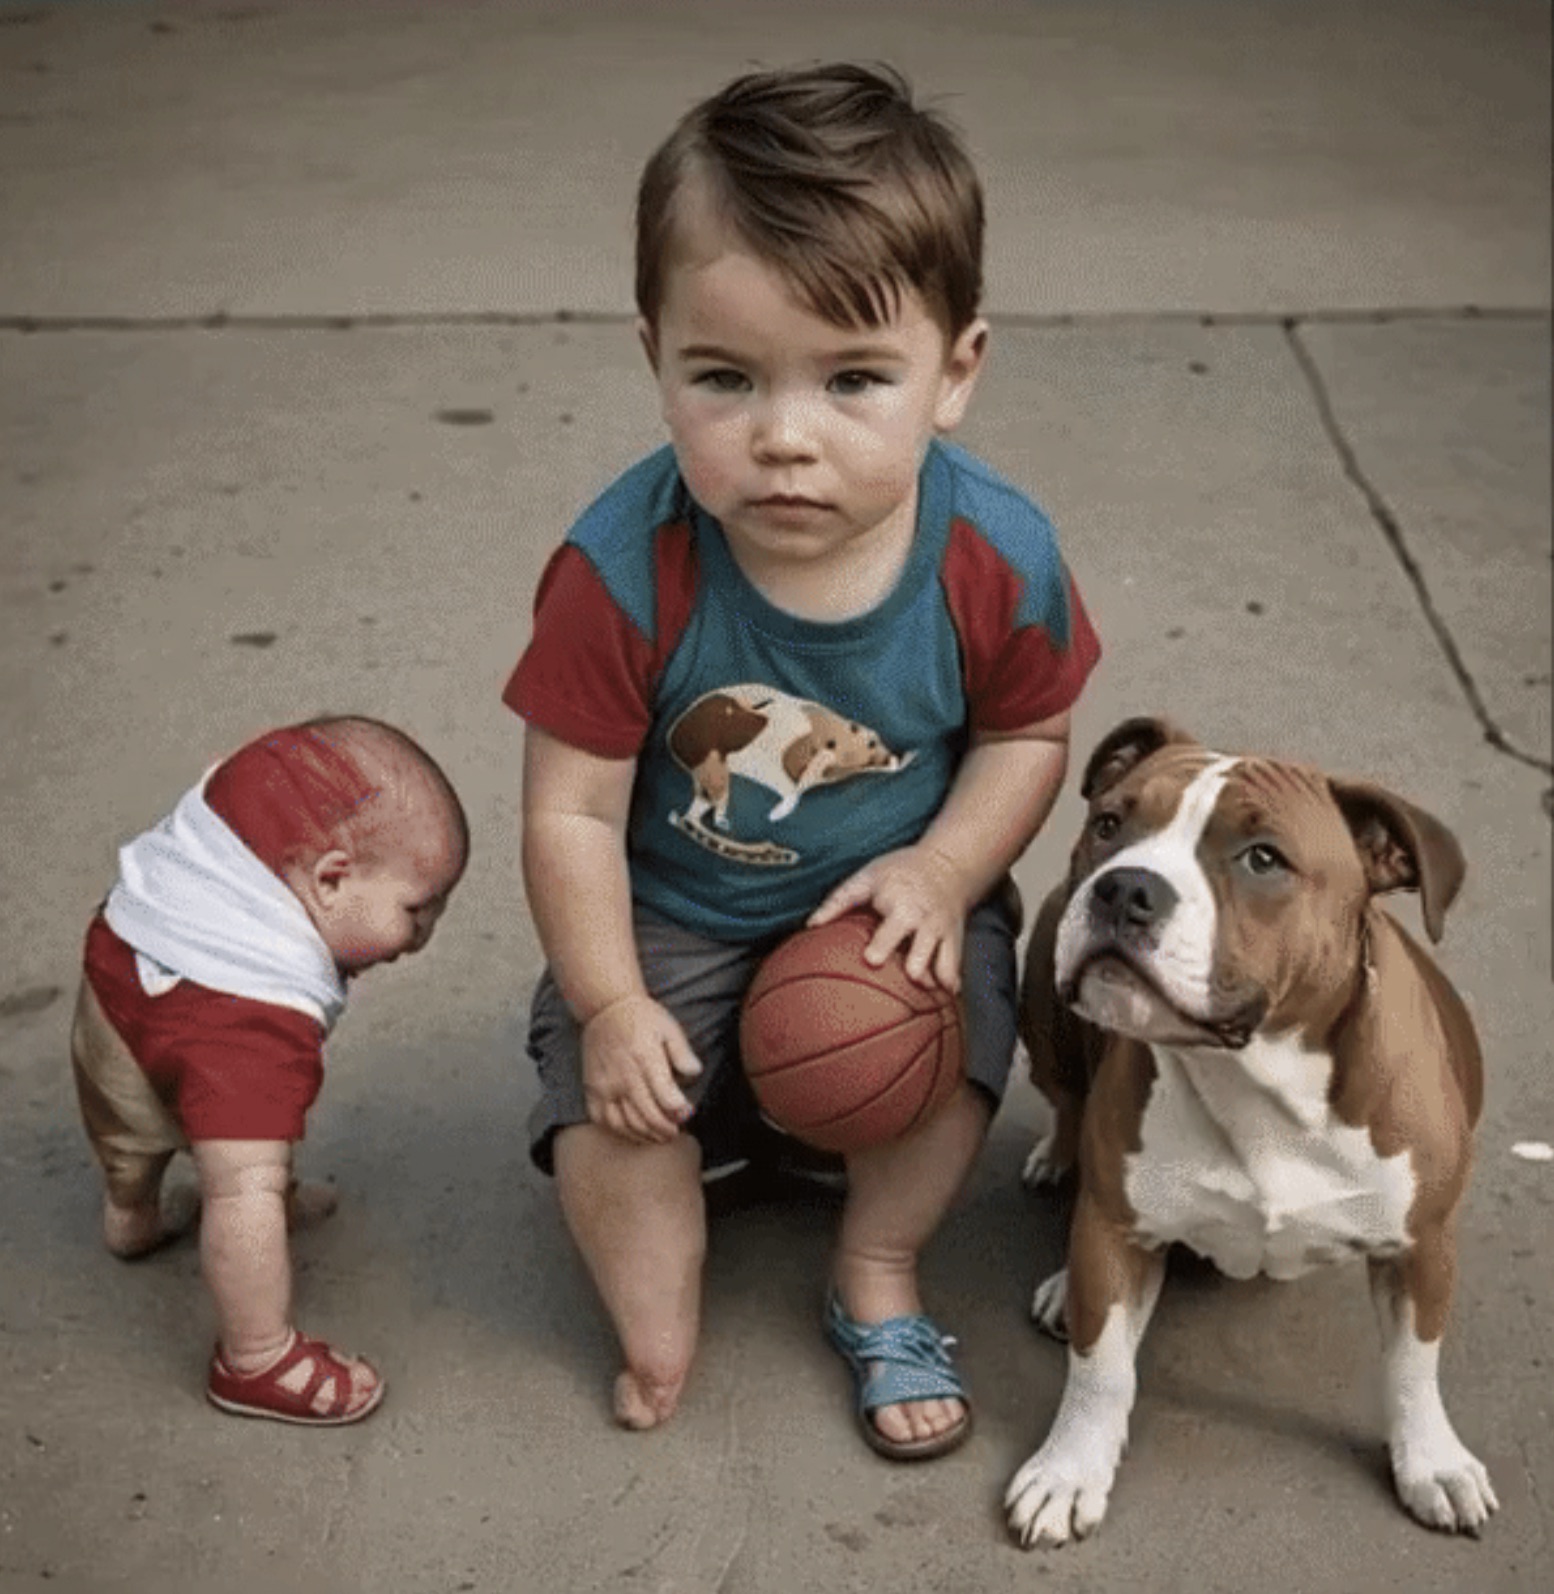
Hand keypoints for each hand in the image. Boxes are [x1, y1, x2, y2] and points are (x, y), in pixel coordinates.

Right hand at [581, 993, 702, 1144]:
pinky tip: (633, 1130)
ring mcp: (605, 1085)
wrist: (605, 1008)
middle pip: (647, 1116)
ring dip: (645, 1135)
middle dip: (665, 1129)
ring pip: (625, 1124)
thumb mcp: (669, 1027)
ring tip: (658, 1135)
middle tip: (675, 1131)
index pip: (665, 1097)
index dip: (679, 1111)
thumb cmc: (641, 1018)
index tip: (688, 1113)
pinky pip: (603, 1120)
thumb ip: (683, 1052)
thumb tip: (694, 1073)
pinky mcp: (592, 1090)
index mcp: (645, 1058)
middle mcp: (623, 1075)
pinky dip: (620, 1131)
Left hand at [808, 844, 970, 990]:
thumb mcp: (868, 876)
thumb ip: (840, 900)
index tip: (872, 960)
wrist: (947, 865)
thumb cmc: (899, 871)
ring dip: (936, 981)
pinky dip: (951, 984)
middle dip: (917, 967)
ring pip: (945, 962)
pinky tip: (943, 999)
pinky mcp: (955, 941)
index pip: (892, 927)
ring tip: (927, 997)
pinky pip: (956, 966)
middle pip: (924, 948)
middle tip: (909, 982)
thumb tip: (810, 925)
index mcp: (902, 904)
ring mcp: (943, 932)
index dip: (883, 944)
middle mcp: (926, 920)